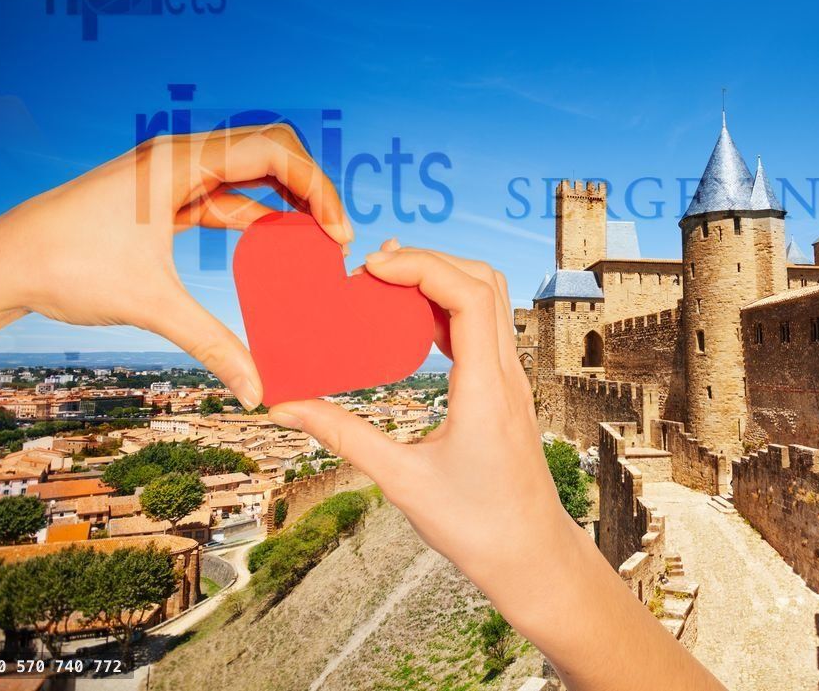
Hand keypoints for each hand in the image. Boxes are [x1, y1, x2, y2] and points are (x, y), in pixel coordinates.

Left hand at [0, 125, 351, 407]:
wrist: (3, 263)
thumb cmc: (64, 266)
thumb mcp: (150, 305)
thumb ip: (213, 343)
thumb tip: (259, 390)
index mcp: (181, 160)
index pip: (275, 151)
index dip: (319, 187)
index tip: (337, 234)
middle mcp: (180, 156)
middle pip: (271, 151)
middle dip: (312, 189)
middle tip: (335, 236)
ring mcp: (171, 174)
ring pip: (251, 172)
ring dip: (287, 202)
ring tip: (316, 242)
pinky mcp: (163, 197)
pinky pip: (226, 195)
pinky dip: (257, 216)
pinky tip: (276, 246)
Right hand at [270, 246, 724, 690]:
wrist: (531, 556)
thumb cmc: (477, 526)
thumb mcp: (401, 481)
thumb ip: (343, 436)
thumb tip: (288, 406)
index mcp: (486, 387)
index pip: (468, 295)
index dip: (421, 266)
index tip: (371, 267)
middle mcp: (506, 373)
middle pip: (483, 282)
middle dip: (428, 261)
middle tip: (373, 269)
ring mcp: (511, 380)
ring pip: (488, 301)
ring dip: (440, 281)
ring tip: (386, 284)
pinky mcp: (505, 391)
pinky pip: (482, 329)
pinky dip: (447, 310)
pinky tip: (411, 322)